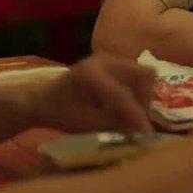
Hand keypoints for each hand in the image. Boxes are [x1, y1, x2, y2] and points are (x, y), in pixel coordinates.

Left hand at [30, 53, 154, 132]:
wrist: (45, 99)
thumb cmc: (61, 113)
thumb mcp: (86, 124)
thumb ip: (114, 125)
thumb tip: (141, 131)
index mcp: (91, 73)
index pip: (122, 94)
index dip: (136, 115)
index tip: (147, 134)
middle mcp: (104, 59)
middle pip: (143, 74)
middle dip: (144, 100)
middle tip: (136, 122)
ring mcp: (111, 59)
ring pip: (143, 74)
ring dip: (142, 96)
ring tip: (130, 116)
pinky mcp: (115, 63)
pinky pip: (136, 76)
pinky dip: (136, 92)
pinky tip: (124, 108)